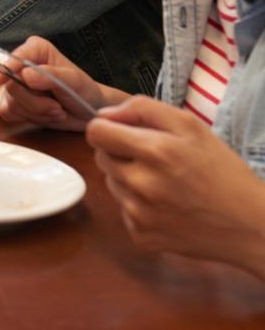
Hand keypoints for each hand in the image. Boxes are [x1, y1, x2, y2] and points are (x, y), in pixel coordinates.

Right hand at [0, 36, 106, 131]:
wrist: (88, 112)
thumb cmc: (84, 91)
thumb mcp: (74, 81)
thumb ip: (51, 75)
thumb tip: (26, 74)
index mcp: (35, 50)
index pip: (16, 57)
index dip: (7, 68)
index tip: (1, 79)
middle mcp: (21, 65)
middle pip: (11, 85)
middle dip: (35, 101)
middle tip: (56, 106)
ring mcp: (15, 85)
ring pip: (11, 102)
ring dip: (37, 112)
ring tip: (57, 110)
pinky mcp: (12, 103)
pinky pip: (8, 113)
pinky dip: (30, 118)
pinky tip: (46, 115)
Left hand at [88, 96, 264, 276]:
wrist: (250, 225)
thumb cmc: (222, 170)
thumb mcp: (191, 126)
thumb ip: (142, 109)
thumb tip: (104, 115)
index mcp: (153, 150)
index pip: (95, 132)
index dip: (107, 128)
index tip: (123, 132)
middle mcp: (140, 183)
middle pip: (100, 157)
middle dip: (119, 153)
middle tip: (153, 159)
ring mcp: (138, 213)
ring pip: (110, 183)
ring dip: (128, 178)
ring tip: (163, 182)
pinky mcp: (140, 235)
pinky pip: (123, 210)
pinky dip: (138, 205)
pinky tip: (166, 205)